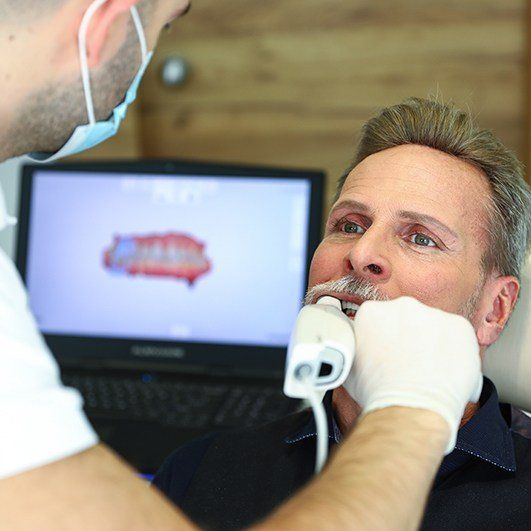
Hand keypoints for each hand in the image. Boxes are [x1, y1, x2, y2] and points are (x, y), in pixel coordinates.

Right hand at [344, 296, 482, 453]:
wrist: (409, 409)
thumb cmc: (378, 393)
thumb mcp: (350, 365)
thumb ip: (358, 347)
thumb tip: (359, 349)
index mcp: (372, 312)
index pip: (381, 318)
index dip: (386, 337)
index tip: (390, 351)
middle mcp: (402, 306)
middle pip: (409, 319)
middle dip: (410, 336)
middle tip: (409, 362)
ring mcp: (433, 314)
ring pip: (435, 327)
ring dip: (433, 343)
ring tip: (429, 371)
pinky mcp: (459, 326)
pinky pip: (459, 337)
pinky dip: (456, 351)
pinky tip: (446, 371)